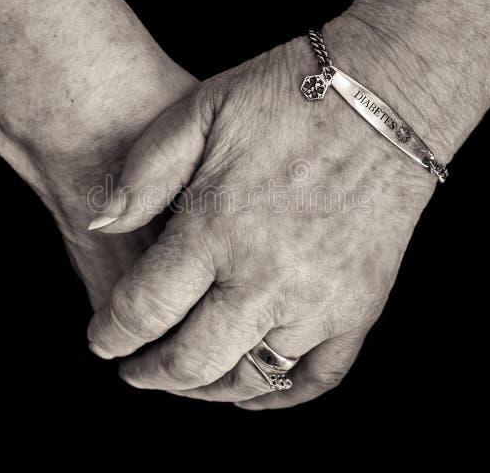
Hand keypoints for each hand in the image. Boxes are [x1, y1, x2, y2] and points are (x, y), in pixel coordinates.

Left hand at [87, 15, 437, 408]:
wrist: (388, 97)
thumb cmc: (290, 95)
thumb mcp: (201, 110)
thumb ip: (145, 173)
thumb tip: (100, 224)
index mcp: (215, 228)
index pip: (143, 310)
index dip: (111, 334)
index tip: (102, 340)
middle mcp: (265, 277)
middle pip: (190, 362)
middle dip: (149, 374)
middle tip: (134, 370)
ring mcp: (319, 299)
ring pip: (249, 377)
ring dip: (207, 389)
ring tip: (186, 380)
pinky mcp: (361, 306)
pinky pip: (318, 376)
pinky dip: (280, 395)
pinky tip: (253, 387)